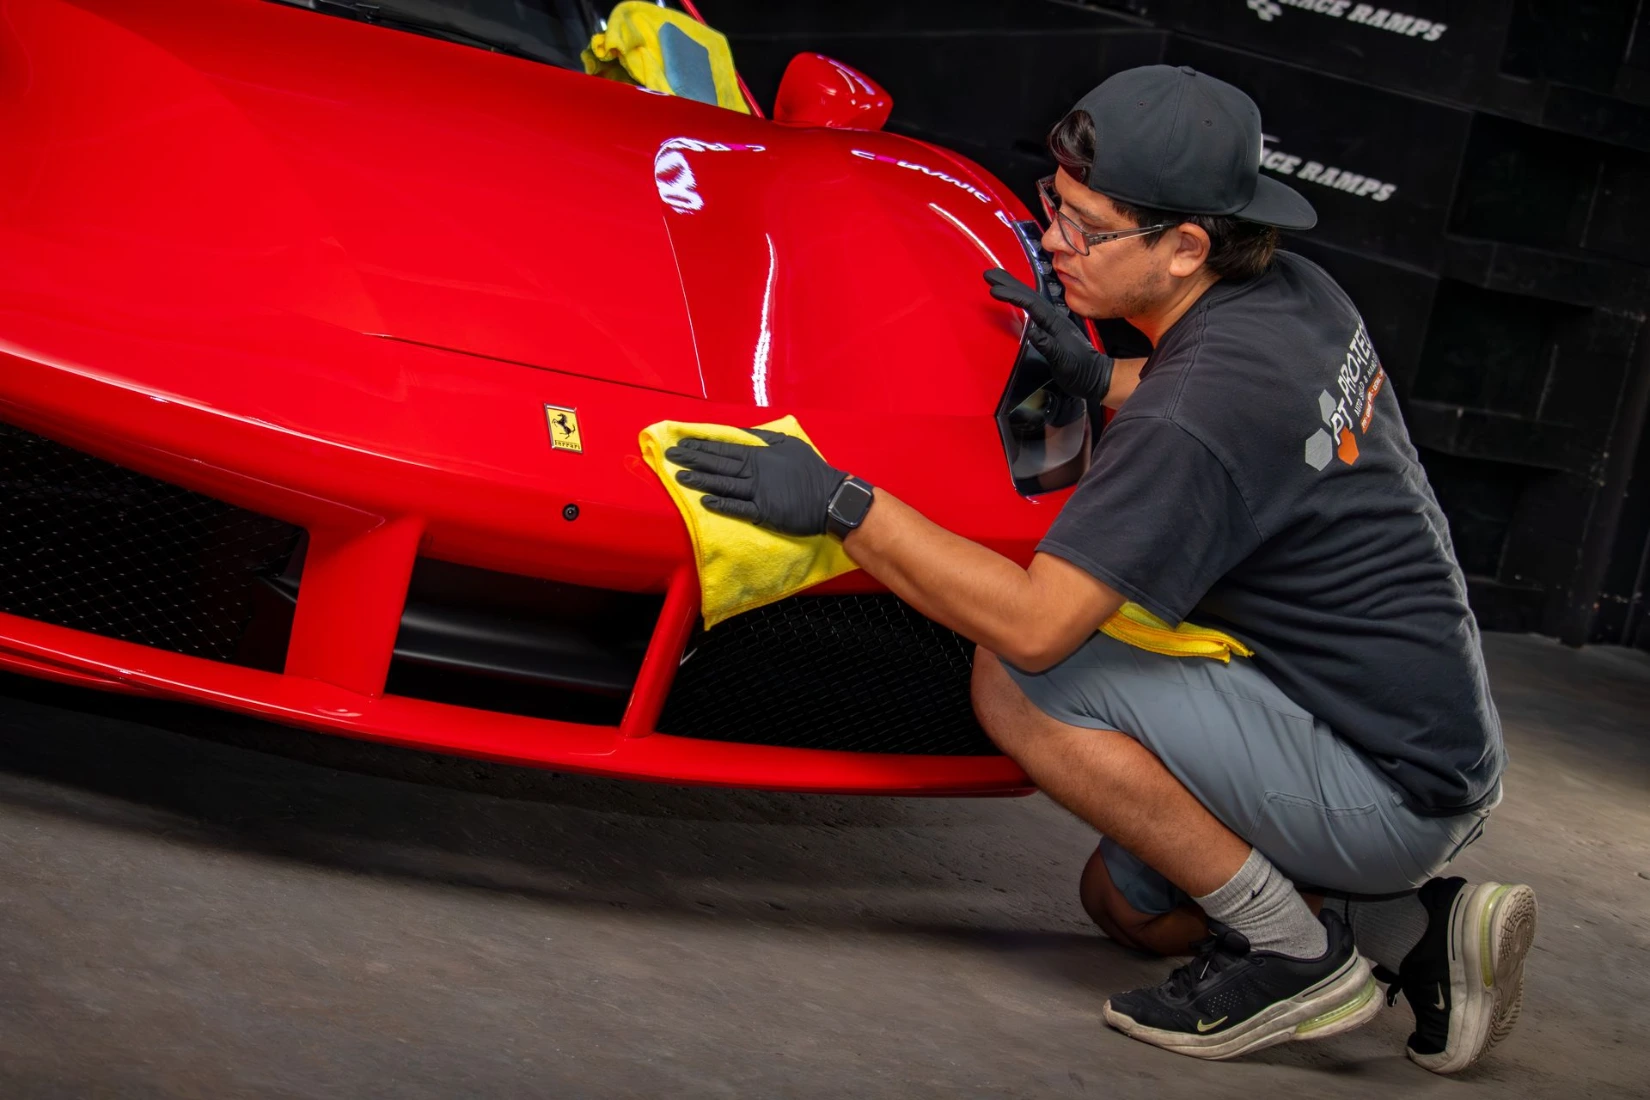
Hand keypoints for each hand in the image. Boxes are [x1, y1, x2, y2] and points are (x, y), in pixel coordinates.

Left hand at [667, 428, 847, 536]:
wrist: (831, 498)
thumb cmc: (810, 470)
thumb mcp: (788, 444)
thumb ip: (764, 438)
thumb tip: (741, 432)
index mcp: (759, 455)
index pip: (724, 449)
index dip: (702, 446)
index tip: (682, 444)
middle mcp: (755, 472)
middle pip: (719, 465)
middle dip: (693, 460)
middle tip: (671, 457)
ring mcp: (758, 493)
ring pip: (724, 485)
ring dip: (701, 481)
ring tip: (680, 477)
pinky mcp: (764, 513)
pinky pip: (738, 508)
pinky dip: (722, 504)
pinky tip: (705, 502)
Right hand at [983, 268, 1112, 404]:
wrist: (1096, 376)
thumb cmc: (1081, 371)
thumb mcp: (1064, 363)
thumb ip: (1048, 346)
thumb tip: (1031, 332)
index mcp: (1055, 324)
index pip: (1031, 304)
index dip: (1012, 295)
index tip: (994, 290)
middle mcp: (1054, 319)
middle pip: (1029, 296)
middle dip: (1009, 284)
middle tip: (990, 274)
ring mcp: (1052, 323)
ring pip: (1031, 300)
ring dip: (1014, 289)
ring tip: (998, 280)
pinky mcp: (1051, 329)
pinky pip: (1033, 310)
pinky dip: (1021, 301)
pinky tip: (1015, 300)